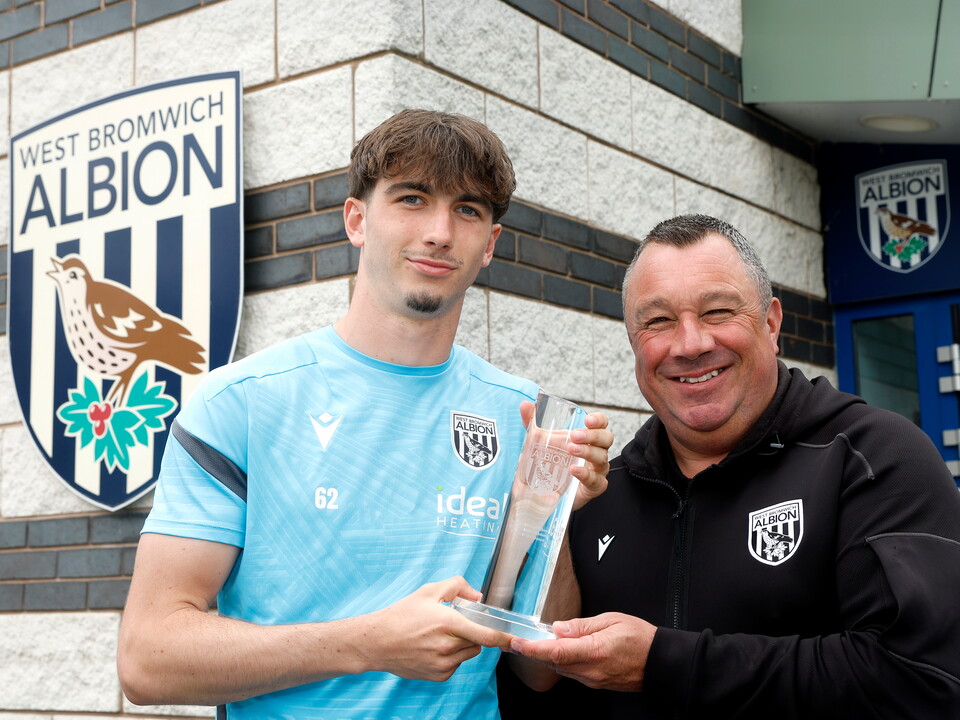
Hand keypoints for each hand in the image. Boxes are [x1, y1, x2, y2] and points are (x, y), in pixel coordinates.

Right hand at [357, 577, 511, 681]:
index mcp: (448, 623)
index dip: (504, 638)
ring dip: (463, 645)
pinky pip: (456, 665)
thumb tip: (478, 596)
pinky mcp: (439, 675)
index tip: (516, 639)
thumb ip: (457, 587)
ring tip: (441, 636)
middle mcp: (448, 646)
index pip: (486, 635)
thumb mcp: (429, 591)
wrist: (378, 642)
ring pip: (468, 654)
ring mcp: (443, 664)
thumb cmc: (402, 615)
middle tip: (456, 625)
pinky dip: (452, 657)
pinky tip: (433, 648)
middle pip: (478, 643)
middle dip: (474, 633)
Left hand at [508, 613, 654, 691]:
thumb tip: (559, 628)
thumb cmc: (641, 639)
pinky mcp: (596, 683)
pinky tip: (565, 649)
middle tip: (520, 638)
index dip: (532, 648)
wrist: (661, 663)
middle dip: (535, 650)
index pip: (555, 652)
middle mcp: (591, 670)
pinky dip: (564, 661)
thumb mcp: (611, 620)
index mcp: (594, 651)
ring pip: (561, 668)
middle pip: (553, 662)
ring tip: (543, 640)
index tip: (516, 642)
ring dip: (550, 656)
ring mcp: (593, 679)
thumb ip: (581, 625)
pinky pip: (573, 673)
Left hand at [520, 402, 612, 509]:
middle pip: (606, 439)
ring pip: (602, 458)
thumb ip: (533, 423)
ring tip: (571, 450)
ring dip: (587, 452)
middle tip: (574, 436)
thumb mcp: (539, 441)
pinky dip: (586, 474)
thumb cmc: (551, 462)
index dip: (598, 420)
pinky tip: (573, 470)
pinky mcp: (594, 487)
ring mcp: (598, 470)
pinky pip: (596, 480)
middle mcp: (597, 451)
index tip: (587, 420)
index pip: (601, 424)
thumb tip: (525, 405)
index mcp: (588, 438)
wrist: (548, 493)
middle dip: (592, 436)